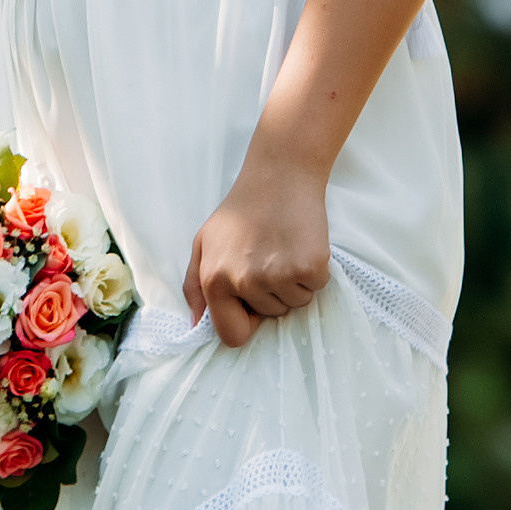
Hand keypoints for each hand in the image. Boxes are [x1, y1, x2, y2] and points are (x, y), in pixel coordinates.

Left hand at [183, 150, 330, 347]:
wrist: (279, 175)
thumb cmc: (241, 210)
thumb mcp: (203, 243)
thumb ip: (193, 286)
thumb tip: (194, 325)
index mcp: (214, 280)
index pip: (232, 334)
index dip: (247, 321)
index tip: (253, 302)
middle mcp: (244, 281)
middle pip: (270, 315)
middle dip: (273, 293)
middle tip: (269, 256)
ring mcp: (278, 275)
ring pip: (295, 303)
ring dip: (294, 282)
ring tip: (284, 248)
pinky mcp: (309, 266)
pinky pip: (317, 287)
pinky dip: (314, 270)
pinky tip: (301, 244)